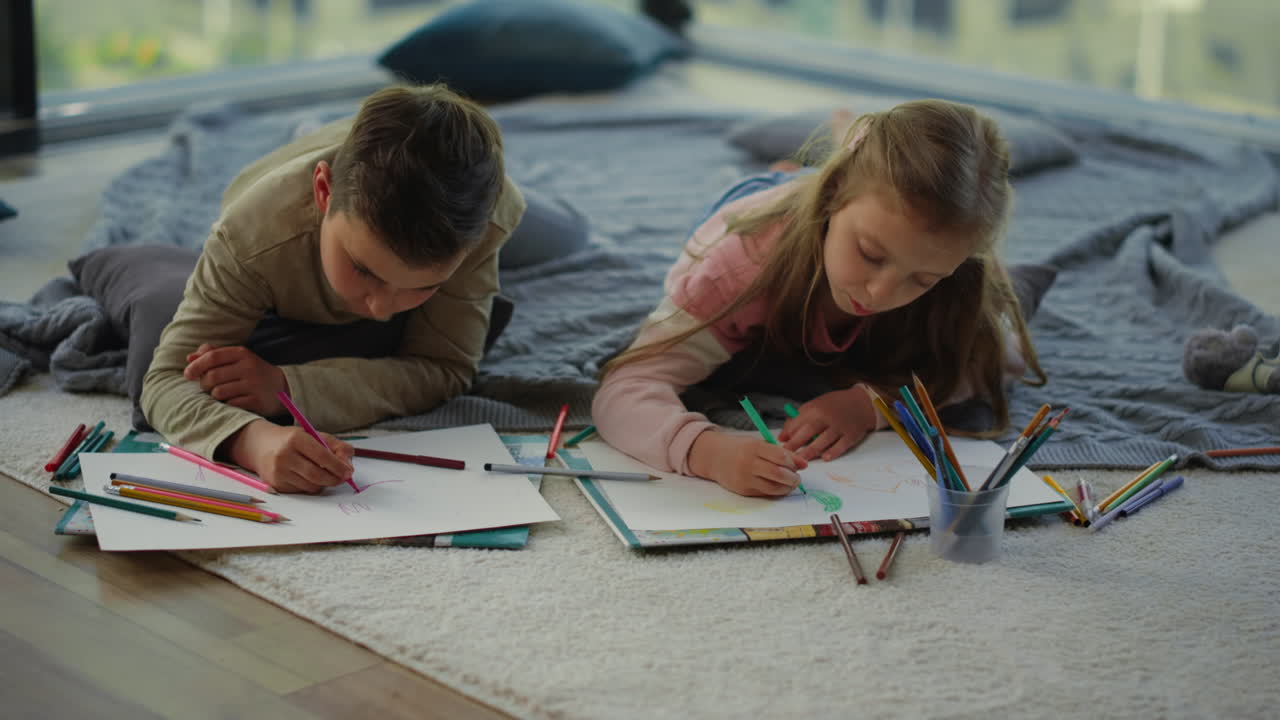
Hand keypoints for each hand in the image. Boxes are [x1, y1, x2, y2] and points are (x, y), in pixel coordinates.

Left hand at [184, 344, 286, 415]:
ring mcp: (253, 384)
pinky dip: (226, 404)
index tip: (187, 375)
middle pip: (212, 376)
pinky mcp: (256, 401)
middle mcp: (248, 367)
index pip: (212, 357)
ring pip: (218, 392)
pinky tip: (232, 401)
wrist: (283, 387)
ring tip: (220, 394)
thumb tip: (190, 358)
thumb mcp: (238, 358)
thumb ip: (214, 354)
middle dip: (204, 384)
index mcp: (242, 353)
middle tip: (207, 387)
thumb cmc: (253, 372)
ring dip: (214, 395)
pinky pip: (230, 404)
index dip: (196, 366)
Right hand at [223, 420, 353, 493]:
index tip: (349, 472)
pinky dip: (310, 486)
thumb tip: (349, 464)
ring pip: (311, 485)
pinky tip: (307, 476)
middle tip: (343, 478)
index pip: (322, 456)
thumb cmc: (292, 440)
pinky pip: (301, 490)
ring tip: (324, 474)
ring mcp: (278, 471)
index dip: (338, 466)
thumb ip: (336, 446)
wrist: (260, 445)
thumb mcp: (314, 435)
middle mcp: (284, 455)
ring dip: (323, 483)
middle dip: (334, 479)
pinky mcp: (276, 484)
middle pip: (317, 475)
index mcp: (296, 439)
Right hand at [687, 431, 807, 497]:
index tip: (797, 465)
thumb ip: (782, 453)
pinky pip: (765, 493)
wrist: (713, 457)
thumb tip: (804, 465)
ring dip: (786, 488)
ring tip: (789, 484)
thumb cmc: (740, 448)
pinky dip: (775, 492)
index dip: (793, 463)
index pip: (781, 457)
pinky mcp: (743, 490)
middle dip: (793, 479)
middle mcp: (748, 463)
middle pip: (778, 474)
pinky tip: (777, 487)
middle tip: (797, 478)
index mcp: (753, 447)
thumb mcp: (759, 444)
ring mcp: (744, 478)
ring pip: (773, 488)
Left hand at [777, 386, 876, 461]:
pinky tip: (824, 458)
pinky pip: (841, 445)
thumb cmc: (834, 406)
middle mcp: (827, 417)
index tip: (780, 445)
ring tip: (800, 460)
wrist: (861, 403)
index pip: (797, 423)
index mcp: (815, 408)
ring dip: (810, 452)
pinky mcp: (851, 435)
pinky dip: (833, 452)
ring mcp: (839, 426)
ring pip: (823, 441)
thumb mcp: (814, 406)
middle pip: (808, 432)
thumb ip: (797, 419)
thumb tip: (782, 436)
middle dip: (795, 445)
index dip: (788, 435)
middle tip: (786, 456)